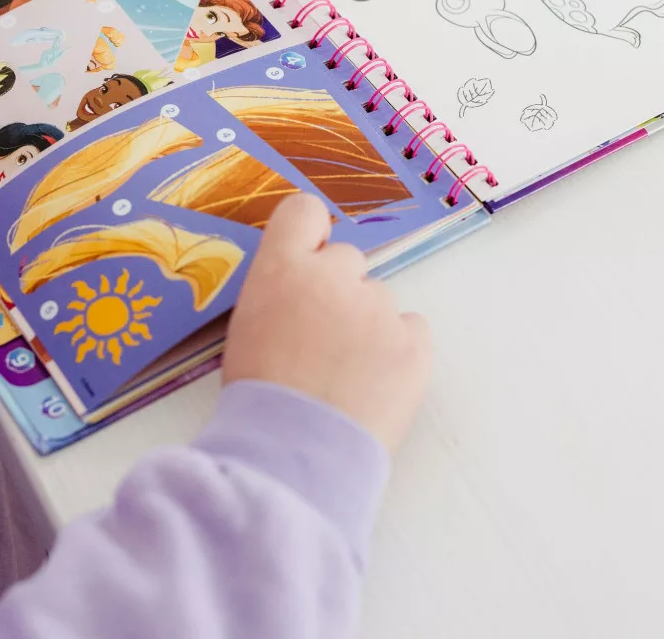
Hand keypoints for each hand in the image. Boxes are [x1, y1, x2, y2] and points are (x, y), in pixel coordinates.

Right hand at [222, 194, 431, 452]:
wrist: (295, 453)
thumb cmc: (258, 394)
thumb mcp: (248, 327)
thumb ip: (279, 292)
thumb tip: (300, 290)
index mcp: (283, 267)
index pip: (304, 211)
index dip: (308, 233)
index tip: (308, 259)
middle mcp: (334, 274)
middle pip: (346, 259)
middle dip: (337, 289)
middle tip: (322, 337)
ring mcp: (379, 307)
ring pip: (378, 300)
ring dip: (367, 325)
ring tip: (347, 375)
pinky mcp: (415, 343)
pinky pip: (411, 330)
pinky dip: (398, 351)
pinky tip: (376, 383)